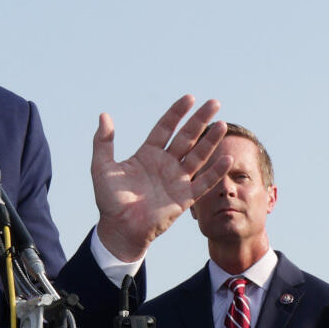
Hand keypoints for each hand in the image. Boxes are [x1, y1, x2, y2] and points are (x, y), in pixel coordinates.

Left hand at [90, 95, 230, 262]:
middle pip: (187, 136)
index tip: (190, 98)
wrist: (120, 228)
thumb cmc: (110, 201)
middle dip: (200, 120)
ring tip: (222, 124)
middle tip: (214, 102)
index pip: (166, 128)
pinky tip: (226, 158)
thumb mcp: (102, 168)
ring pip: (198, 155)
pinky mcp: (184, 197)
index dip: (177, 113)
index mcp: (148, 154)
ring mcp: (177, 179)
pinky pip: (203, 183)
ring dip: (210, 140)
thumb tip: (104, 116)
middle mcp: (165, 163)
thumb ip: (103, 142)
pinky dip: (215, 172)